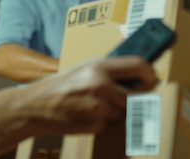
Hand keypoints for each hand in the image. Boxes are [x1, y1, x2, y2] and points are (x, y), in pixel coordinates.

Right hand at [14, 56, 156, 135]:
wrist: (36, 105)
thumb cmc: (60, 84)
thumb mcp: (83, 68)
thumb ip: (108, 69)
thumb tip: (137, 72)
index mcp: (99, 66)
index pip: (138, 65)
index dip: (149, 73)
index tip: (152, 80)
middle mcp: (101, 84)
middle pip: (135, 96)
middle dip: (130, 100)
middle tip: (116, 98)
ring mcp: (98, 106)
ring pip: (123, 112)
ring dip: (113, 112)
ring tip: (92, 105)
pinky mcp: (95, 123)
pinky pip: (109, 125)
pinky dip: (101, 123)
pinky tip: (86, 115)